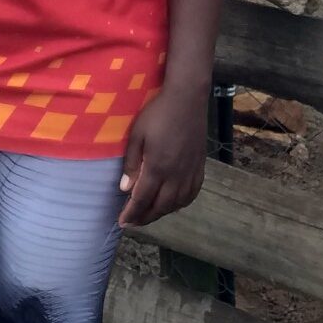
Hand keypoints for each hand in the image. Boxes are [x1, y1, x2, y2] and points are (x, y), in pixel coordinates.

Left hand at [118, 86, 206, 227]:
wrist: (187, 99)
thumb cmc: (157, 113)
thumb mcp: (137, 135)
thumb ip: (131, 164)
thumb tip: (125, 189)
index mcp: (158, 167)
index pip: (142, 199)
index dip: (132, 214)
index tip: (123, 223)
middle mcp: (176, 175)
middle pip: (161, 206)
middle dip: (145, 218)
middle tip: (132, 223)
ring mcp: (190, 172)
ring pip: (177, 203)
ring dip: (162, 213)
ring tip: (149, 215)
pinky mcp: (199, 167)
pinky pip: (191, 194)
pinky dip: (180, 204)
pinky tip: (173, 203)